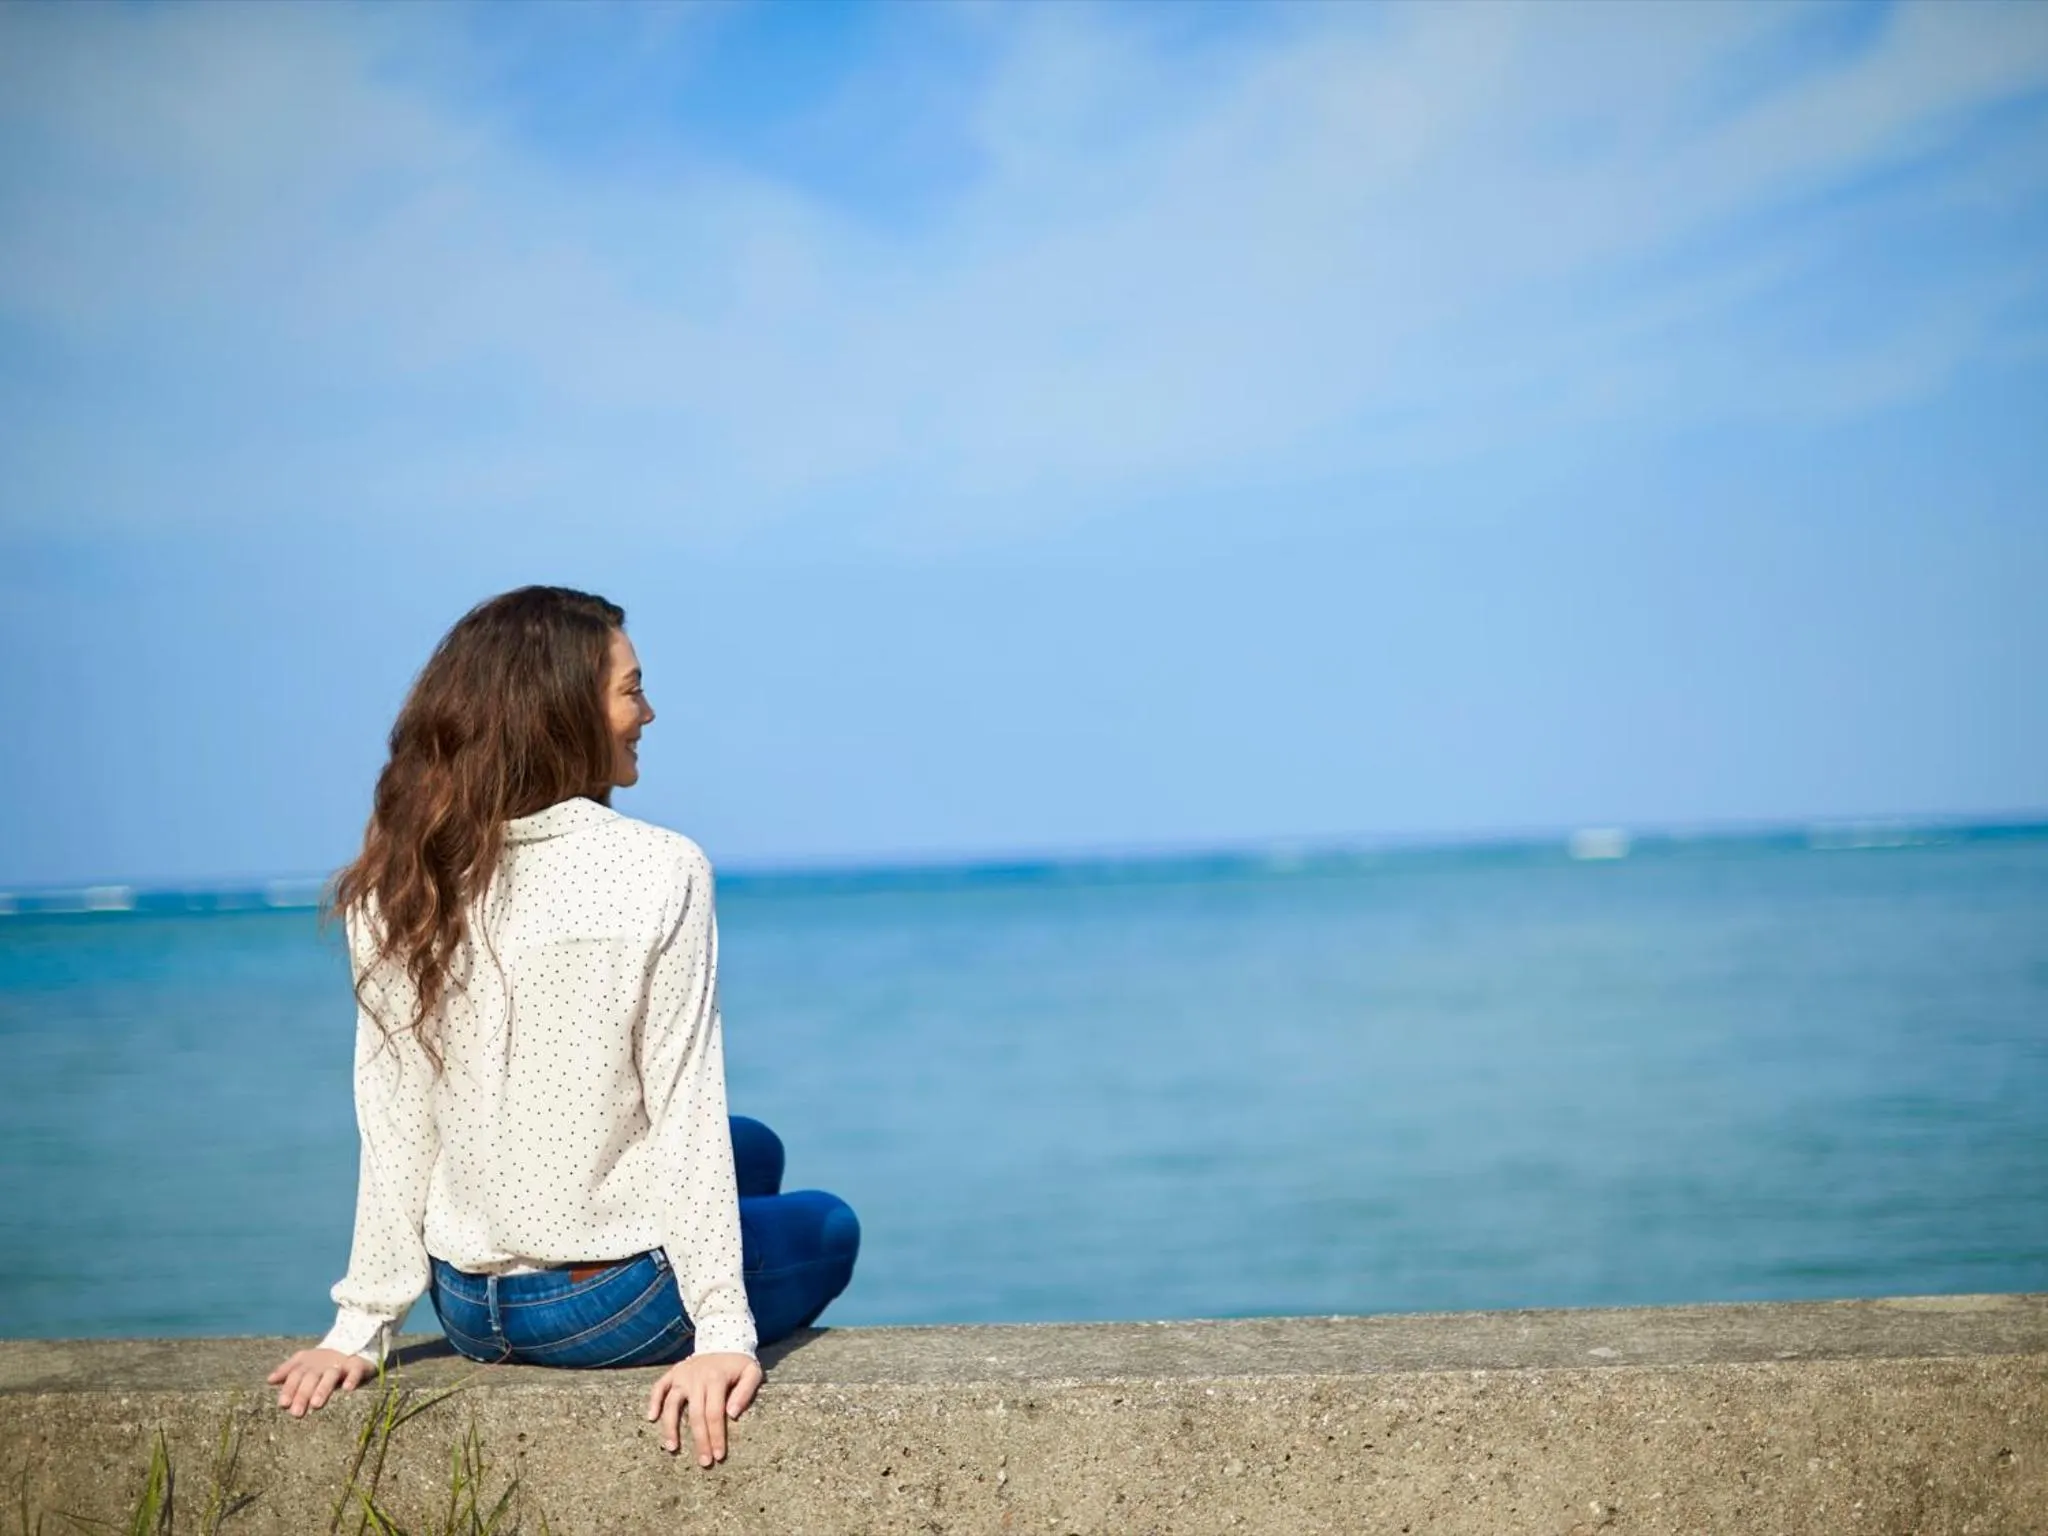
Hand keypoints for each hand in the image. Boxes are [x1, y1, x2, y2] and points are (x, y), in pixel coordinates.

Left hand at [266, 1347, 371, 1416]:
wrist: (355, 1344)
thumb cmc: (324, 1362)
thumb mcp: (305, 1363)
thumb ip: (288, 1371)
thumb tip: (269, 1380)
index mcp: (308, 1363)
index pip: (296, 1375)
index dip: (289, 1388)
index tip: (283, 1404)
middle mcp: (323, 1363)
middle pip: (311, 1377)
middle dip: (302, 1394)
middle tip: (296, 1413)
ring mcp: (341, 1364)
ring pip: (330, 1376)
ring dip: (322, 1389)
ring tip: (316, 1405)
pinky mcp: (358, 1365)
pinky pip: (356, 1371)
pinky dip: (352, 1378)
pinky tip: (348, 1389)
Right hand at [646, 1352, 762, 1466]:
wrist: (724, 1339)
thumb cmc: (739, 1363)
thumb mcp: (752, 1372)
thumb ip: (746, 1392)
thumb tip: (732, 1415)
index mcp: (716, 1378)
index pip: (715, 1413)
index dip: (716, 1436)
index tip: (718, 1456)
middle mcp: (696, 1377)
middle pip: (695, 1414)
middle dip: (699, 1440)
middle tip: (703, 1462)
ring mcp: (682, 1375)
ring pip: (672, 1403)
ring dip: (670, 1427)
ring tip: (672, 1448)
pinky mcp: (673, 1372)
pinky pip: (659, 1387)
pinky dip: (653, 1401)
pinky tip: (651, 1418)